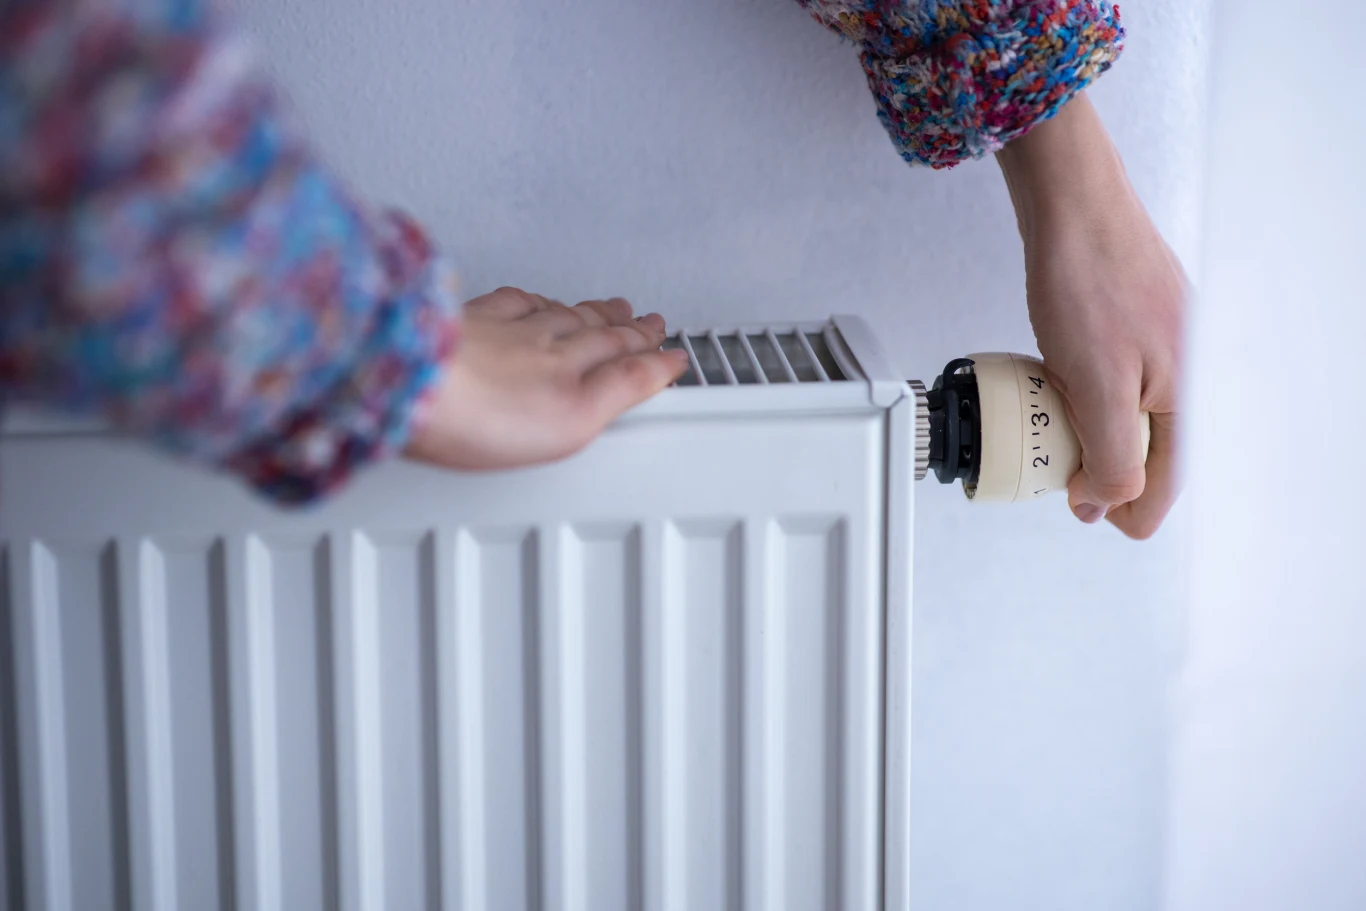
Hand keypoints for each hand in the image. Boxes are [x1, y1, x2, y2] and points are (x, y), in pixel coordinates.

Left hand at [405, 287, 688, 470]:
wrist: (409, 386)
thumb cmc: (480, 415)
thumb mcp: (573, 420)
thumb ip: (622, 389)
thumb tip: (664, 366)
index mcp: (570, 370)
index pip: (623, 359)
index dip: (651, 356)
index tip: (669, 352)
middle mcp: (540, 343)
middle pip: (594, 331)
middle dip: (625, 327)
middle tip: (645, 322)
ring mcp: (500, 332)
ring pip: (557, 315)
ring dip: (588, 312)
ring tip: (607, 308)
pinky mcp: (463, 325)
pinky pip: (509, 303)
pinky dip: (532, 300)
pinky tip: (532, 300)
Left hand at [997, 94, 1185, 538]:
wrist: (1075, 206)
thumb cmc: (1088, 283)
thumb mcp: (1097, 388)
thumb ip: (1111, 455)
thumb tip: (1107, 505)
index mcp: (1188, 396)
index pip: (1163, 483)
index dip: (1118, 507)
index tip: (1080, 510)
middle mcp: (1188, 372)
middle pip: (1148, 451)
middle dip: (1102, 464)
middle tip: (1057, 463)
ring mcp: (1167, 345)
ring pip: (1130, 416)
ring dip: (1091, 429)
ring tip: (1051, 419)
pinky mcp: (1141, 325)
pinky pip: (1118, 381)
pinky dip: (1087, 393)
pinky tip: (1058, 380)